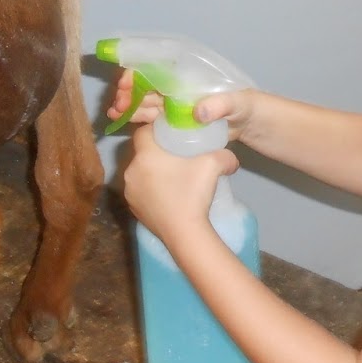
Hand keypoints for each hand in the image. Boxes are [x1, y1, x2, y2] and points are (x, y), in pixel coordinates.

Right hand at [106, 70, 256, 142]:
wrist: (254, 126)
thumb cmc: (248, 106)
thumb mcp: (238, 103)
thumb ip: (220, 105)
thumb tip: (198, 112)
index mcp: (190, 77)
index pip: (158, 69)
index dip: (139, 74)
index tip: (126, 84)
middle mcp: (180, 88)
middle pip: (148, 86)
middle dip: (129, 92)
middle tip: (117, 105)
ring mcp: (177, 105)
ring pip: (147, 102)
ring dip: (130, 106)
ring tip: (114, 113)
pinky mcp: (177, 123)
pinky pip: (154, 119)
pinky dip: (139, 118)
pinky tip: (124, 122)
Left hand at [122, 122, 238, 245]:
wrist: (185, 233)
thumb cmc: (193, 194)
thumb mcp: (213, 166)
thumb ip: (225, 156)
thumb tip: (231, 159)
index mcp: (145, 155)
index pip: (142, 132)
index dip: (155, 130)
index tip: (169, 134)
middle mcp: (131, 171)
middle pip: (141, 153)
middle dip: (155, 152)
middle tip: (175, 155)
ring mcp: (130, 192)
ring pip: (139, 173)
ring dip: (150, 171)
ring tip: (172, 176)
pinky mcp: (132, 209)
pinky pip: (139, 191)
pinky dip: (149, 189)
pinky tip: (166, 195)